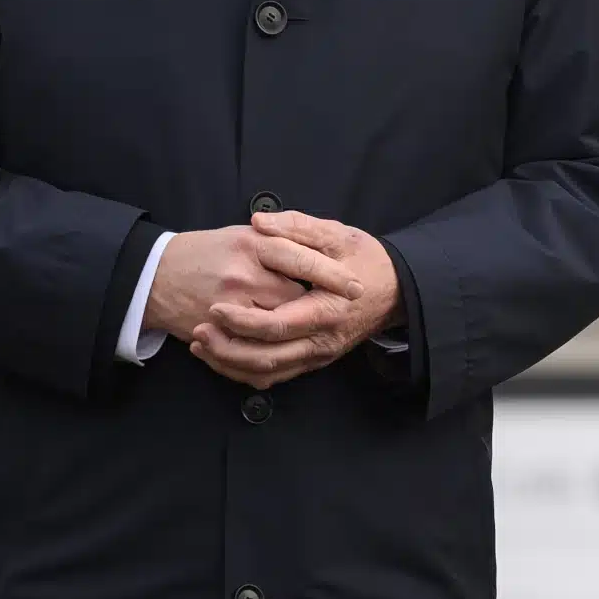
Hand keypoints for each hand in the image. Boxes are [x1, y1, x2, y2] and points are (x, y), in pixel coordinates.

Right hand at [142, 226, 314, 343]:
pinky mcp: (216, 332)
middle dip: (311, 305)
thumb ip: (280, 240)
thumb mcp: (243, 234)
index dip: (331, 275)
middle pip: (293, 299)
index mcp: (252, 244)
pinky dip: (269, 350)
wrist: (155, 275)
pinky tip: (279, 345)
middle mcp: (241, 275)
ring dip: (291, 328)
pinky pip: (251, 350)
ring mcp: (227, 306)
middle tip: (330, 309)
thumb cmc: (207, 251)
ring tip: (302, 327)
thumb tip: (321, 255)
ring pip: (276, 327)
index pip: (301, 260)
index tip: (357, 288)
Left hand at [188, 211, 400, 390]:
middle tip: (198, 329)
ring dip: (230, 363)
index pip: (277, 325)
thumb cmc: (369, 260)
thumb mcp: (338, 234)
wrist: (399, 290)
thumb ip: (298, 227)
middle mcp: (323, 340)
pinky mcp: (314, 360)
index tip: (214, 307)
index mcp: (327, 309)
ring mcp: (319, 355)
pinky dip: (245, 370)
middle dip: (226, 348)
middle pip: (266, 358)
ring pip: (268, 373)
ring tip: (201, 344)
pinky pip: (275, 376)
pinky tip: (223, 355)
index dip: (241, 320)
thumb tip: (258, 222)